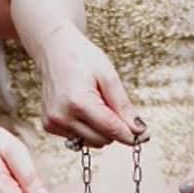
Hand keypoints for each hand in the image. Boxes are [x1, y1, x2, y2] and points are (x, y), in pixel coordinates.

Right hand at [37, 22, 147, 147]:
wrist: (54, 51)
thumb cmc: (82, 59)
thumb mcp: (108, 77)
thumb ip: (123, 106)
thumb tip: (139, 131)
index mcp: (78, 102)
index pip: (111, 129)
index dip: (130, 134)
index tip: (144, 137)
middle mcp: (62, 117)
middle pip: (102, 140)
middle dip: (113, 129)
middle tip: (114, 108)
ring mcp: (53, 123)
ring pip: (90, 142)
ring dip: (99, 130)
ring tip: (95, 105)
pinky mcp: (49, 126)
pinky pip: (77, 138)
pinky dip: (85, 128)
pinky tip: (82, 109)